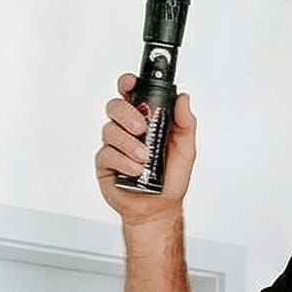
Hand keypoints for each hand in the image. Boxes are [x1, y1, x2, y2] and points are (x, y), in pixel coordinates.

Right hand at [96, 73, 198, 224]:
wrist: (159, 208)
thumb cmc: (171, 178)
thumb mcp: (186, 148)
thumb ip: (185, 122)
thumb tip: (183, 98)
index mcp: (146, 119)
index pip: (131, 93)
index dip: (128, 83)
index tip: (132, 83)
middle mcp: (127, 129)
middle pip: (115, 107)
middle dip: (127, 114)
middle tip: (142, 128)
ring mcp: (114, 146)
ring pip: (110, 130)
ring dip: (128, 143)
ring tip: (144, 158)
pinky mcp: (105, 163)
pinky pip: (107, 154)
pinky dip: (123, 161)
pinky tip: (135, 170)